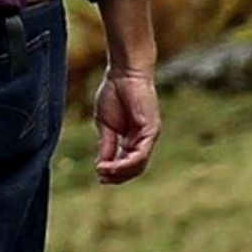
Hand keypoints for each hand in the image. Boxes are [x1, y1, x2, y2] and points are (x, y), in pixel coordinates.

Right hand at [94, 69, 160, 184]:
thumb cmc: (114, 93)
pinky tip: (113, 165)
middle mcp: (143, 139)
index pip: (127, 163)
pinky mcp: (151, 130)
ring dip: (120, 172)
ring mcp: (149, 135)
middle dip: (117, 176)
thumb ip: (107, 145)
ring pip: (138, 164)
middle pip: (134, 168)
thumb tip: (102, 166)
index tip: (99, 175)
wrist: (123, 73)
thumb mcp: (106, 125)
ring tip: (103, 172)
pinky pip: (141, 154)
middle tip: (101, 178)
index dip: (114, 173)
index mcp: (132, 138)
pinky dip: (127, 163)